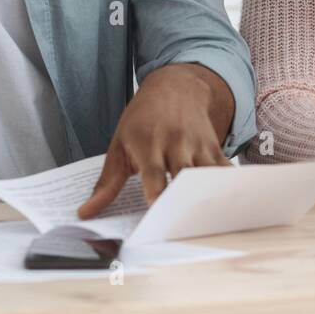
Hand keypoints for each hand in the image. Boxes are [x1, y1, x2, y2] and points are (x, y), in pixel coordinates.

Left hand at [77, 63, 233, 218]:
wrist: (175, 87)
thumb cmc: (143, 119)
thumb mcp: (119, 145)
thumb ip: (106, 183)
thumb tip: (86, 213)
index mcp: (148, 143)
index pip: (154, 173)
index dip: (157, 192)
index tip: (156, 210)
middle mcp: (175, 142)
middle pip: (183, 176)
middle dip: (182, 200)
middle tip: (180, 225)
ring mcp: (197, 144)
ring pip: (206, 174)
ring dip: (206, 196)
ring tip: (205, 220)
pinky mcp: (214, 147)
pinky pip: (224, 170)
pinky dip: (227, 186)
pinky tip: (228, 204)